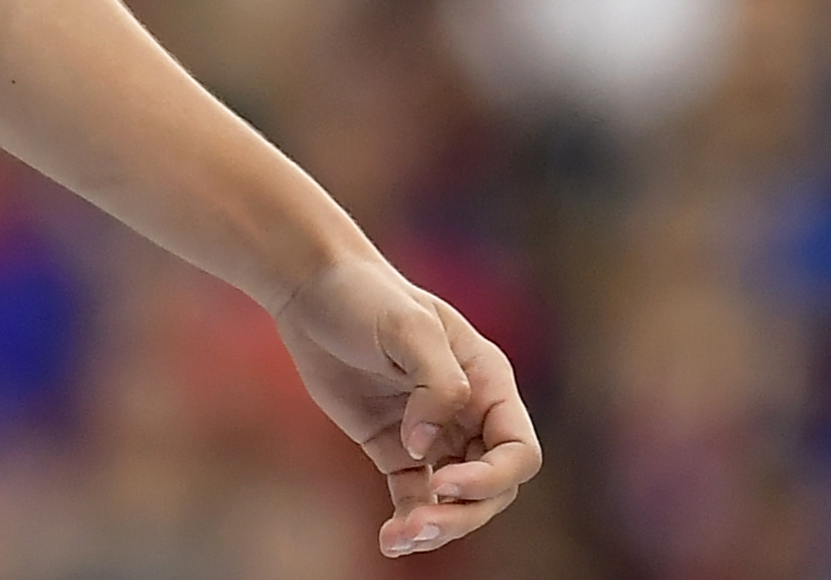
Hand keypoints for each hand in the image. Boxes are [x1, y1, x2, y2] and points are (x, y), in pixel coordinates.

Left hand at [267, 248, 538, 556]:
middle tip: (419, 525)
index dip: (490, 478)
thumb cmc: (367, 297)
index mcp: (488, 382)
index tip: (443, 480)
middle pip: (492, 488)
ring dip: (436, 527)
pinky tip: (388, 540)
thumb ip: (435, 384)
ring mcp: (433, 435)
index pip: (517, 450)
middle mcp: (469, 414)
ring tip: (399, 538)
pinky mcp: (397, 450)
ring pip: (456, 502)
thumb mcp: (408, 327)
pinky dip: (407, 523)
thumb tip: (427, 447)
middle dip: (463, 514)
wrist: (312, 291)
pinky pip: (415, 499)